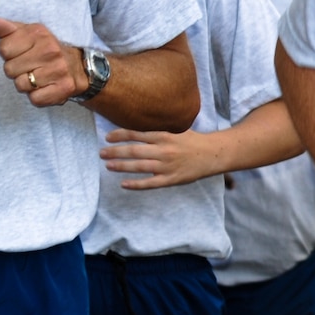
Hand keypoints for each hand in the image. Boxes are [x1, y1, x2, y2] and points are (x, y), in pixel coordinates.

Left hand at [0, 18, 86, 106]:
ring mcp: (58, 70)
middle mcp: (50, 51)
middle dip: (16, 70)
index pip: (4, 48)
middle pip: (9, 69)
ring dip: (26, 84)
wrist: (79, 68)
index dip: (8, 54)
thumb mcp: (29, 34)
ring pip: (20, 85)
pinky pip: (34, 99)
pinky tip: (44, 87)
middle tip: (30, 67)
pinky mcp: (63, 88)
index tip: (20, 53)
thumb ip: (9, 30)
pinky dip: (36, 96)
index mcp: (38, 34)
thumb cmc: (46, 50)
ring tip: (37, 77)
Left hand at [102, 128, 224, 188]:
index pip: (136, 134)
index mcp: (164, 136)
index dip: (120, 136)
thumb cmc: (193, 142)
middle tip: (101, 153)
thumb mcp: (176, 131)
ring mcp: (167, 166)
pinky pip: (150, 183)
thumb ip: (157, 133)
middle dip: (115, 152)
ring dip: (121, 165)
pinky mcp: (171, 179)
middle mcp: (164, 150)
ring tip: (108, 165)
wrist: (213, 154)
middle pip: (134, 151)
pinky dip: (136, 184)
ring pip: (139, 166)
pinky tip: (123, 184)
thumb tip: (135, 133)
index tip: (107, 137)